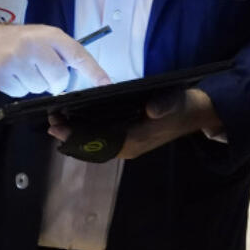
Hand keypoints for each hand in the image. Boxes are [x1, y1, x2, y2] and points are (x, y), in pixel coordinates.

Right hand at [0, 22, 111, 96]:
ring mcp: (15, 59)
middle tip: (42, 71)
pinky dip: (17, 88)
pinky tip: (11, 74)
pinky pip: (20, 92)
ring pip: (39, 88)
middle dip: (54, 82)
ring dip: (34, 84)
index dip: (93, 71)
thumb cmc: (17, 42)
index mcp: (49, 35)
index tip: (106, 83)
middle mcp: (33, 44)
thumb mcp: (42, 38)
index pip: (77, 54)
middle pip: (59, 79)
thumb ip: (61, 53)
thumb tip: (84, 77)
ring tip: (23, 69)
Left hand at [46, 87, 222, 159]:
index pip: (100, 142)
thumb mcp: (177, 102)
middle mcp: (129, 147)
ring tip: (58, 123)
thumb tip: (152, 110)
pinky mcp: (130, 137)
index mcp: (136, 141)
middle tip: (51, 122)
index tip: (59, 126)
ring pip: (96, 144)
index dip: (78, 136)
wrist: (199, 113)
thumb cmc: (185, 107)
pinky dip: (87, 133)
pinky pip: (102, 140)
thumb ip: (164, 106)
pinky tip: (77, 123)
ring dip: (77, 135)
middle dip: (72, 136)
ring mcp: (129, 143)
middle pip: (93, 146)